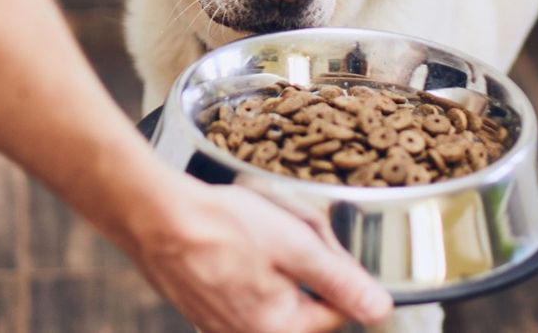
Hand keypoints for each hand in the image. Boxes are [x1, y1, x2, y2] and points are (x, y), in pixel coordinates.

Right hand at [128, 176, 393, 332]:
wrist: (157, 216)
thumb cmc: (221, 226)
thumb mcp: (296, 245)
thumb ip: (341, 280)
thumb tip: (380, 308)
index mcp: (281, 330)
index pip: (339, 309)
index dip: (334, 267)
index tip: (314, 241)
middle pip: (306, 302)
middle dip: (303, 264)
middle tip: (283, 230)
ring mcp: (225, 328)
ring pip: (276, 294)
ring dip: (275, 263)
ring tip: (255, 233)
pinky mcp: (207, 313)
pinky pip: (245, 292)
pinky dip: (247, 267)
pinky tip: (235, 243)